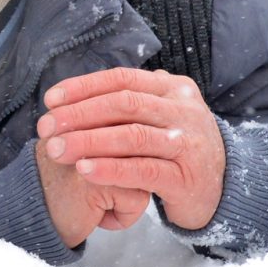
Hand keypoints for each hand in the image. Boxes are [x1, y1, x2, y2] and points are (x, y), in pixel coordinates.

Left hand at [37, 67, 226, 231]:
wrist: (221, 188)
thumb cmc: (178, 147)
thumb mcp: (160, 114)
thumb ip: (129, 100)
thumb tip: (76, 92)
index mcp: (173, 88)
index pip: (122, 78)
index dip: (83, 87)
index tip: (50, 100)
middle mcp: (183, 110)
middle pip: (123, 104)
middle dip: (79, 114)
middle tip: (46, 128)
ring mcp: (188, 143)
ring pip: (132, 136)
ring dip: (88, 142)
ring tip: (57, 150)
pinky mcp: (187, 178)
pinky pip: (143, 170)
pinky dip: (111, 169)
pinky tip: (85, 171)